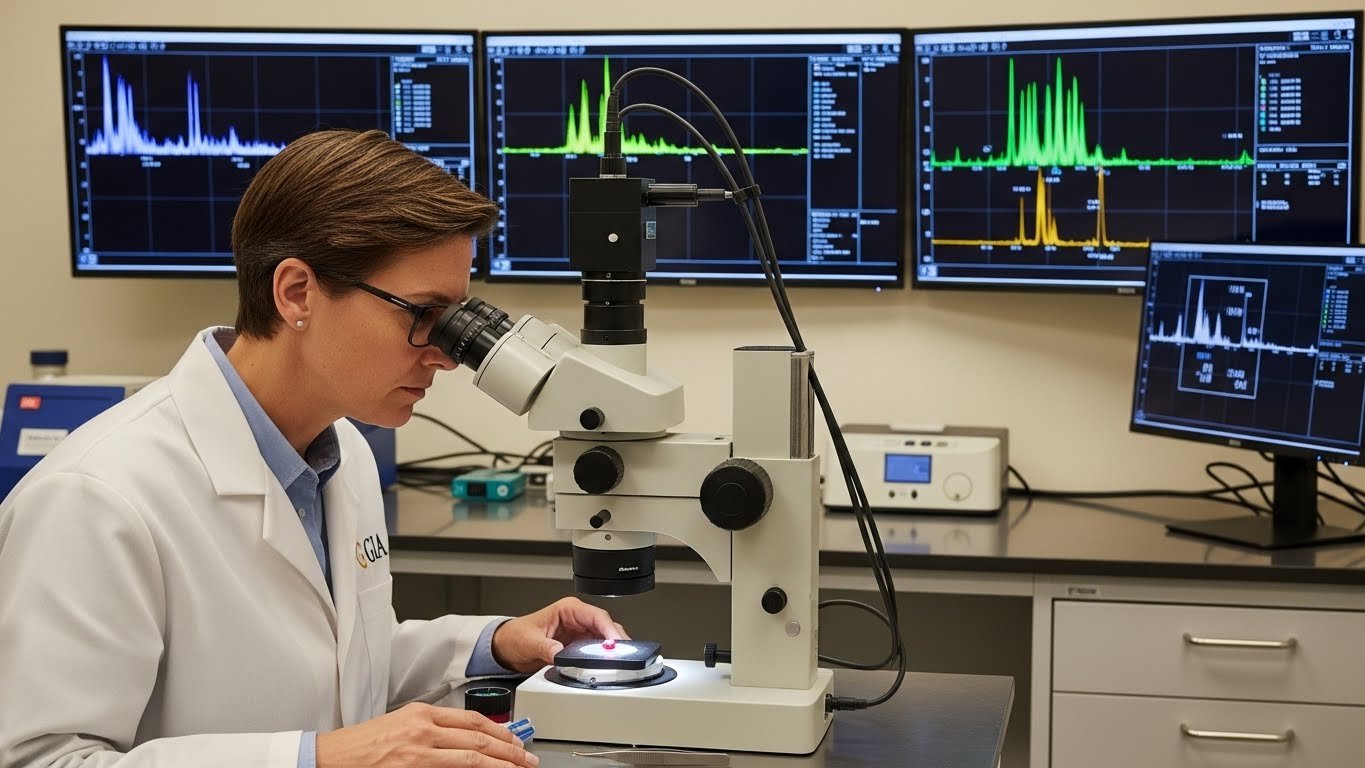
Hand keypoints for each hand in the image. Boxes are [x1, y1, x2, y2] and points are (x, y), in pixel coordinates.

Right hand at [316, 702, 536, 767]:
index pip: (472, 720)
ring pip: (471, 757)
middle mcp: (423, 729)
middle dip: (508, 750)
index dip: (499, 731)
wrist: (333, 756)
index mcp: (422, 714)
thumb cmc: (363, 743)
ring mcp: (418, 752)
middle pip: (477, 737)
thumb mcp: (401, 724)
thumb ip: (432, 729)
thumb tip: (466, 739)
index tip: (515, 741)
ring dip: (499, 765)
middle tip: (527, 759)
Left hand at [491, 596, 628, 672]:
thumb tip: (560, 654)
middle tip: (623, 656)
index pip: (596, 616)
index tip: (615, 644)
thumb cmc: (516, 636)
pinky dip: (603, 657)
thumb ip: (545, 647)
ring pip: (605, 639)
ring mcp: (580, 632)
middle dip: (616, 640)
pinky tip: (607, 665)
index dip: (609, 629)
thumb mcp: (529, 641)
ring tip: (618, 662)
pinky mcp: (579, 646)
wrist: (507, 648)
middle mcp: (577, 619)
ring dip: (612, 650)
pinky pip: (597, 650)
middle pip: (605, 626)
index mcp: (568, 609)